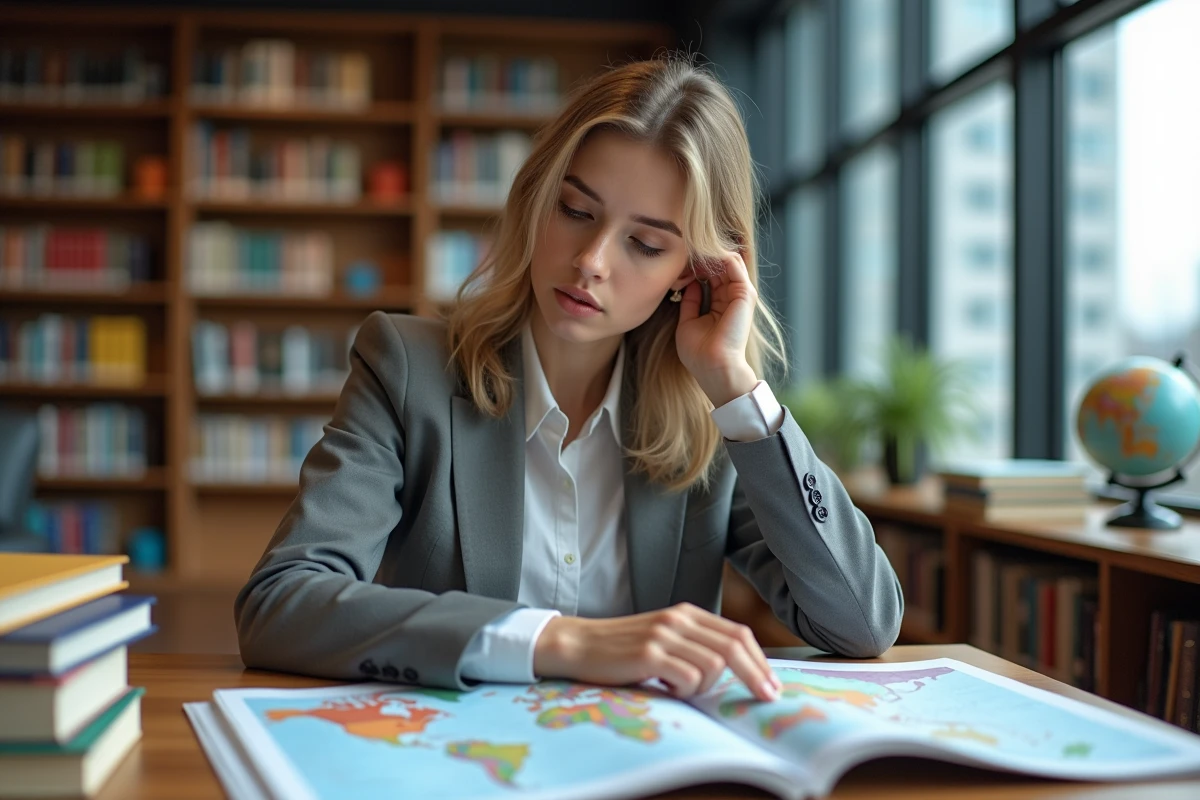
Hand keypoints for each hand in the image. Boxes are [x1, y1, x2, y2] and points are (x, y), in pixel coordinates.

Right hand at [532, 603, 781, 700]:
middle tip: (768, 698)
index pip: (738, 633)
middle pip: (734, 647)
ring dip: (704, 687)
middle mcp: (678, 619)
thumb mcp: (664, 638)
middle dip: (757, 675)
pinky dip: (685, 690)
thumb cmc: (623, 649)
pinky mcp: (649, 653)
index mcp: (686, 613)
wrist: (579, 645)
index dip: (761, 660)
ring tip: (679, 687)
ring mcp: (664, 635)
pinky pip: (688, 678)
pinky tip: (665, 686)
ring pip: (713, 666)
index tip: (772, 685)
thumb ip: (695, 645)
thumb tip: (737, 670)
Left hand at [675, 247, 758, 407]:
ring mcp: (740, 295)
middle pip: (720, 266)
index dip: (697, 263)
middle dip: (703, 253)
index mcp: (720, 305)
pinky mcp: (745, 294)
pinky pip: (734, 265)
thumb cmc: (699, 353)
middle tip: (686, 241)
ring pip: (728, 261)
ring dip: (711, 250)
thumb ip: (690, 302)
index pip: (711, 275)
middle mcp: (732, 298)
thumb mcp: (688, 322)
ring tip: (693, 241)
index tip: (681, 254)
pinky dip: (720, 254)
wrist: (713, 366)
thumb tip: (690, 283)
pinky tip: (703, 249)